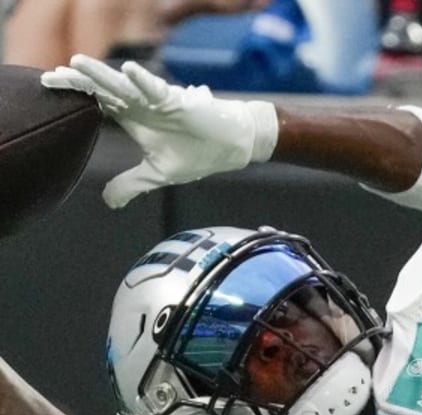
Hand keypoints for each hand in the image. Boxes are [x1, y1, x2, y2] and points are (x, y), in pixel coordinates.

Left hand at [40, 55, 277, 208]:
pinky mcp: (177, 102)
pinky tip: (129, 72)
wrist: (230, 145)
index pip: (97, 102)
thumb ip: (131, 185)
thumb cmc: (197, 154)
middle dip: (78, 81)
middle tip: (51, 77)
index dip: (75, 95)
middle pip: (103, 89)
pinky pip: (157, 89)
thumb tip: (108, 202)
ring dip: (102, 75)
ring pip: (124, 85)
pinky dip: (144, 81)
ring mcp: (156, 101)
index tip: (50, 89)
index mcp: (133, 117)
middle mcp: (140, 105)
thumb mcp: (159, 174)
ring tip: (78, 64)